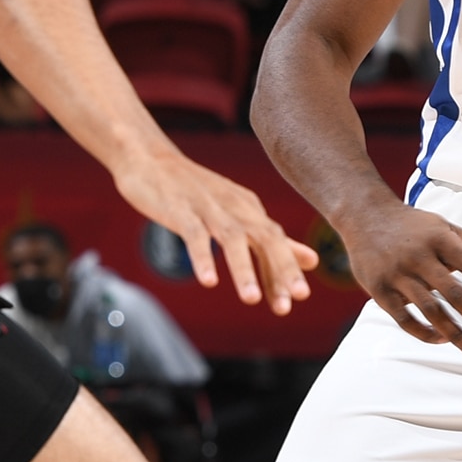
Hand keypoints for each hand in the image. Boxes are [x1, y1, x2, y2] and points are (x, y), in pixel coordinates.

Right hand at [110, 141, 318, 314]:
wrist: (148, 158)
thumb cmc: (194, 191)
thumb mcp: (236, 212)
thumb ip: (271, 239)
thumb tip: (313, 260)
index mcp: (249, 209)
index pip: (276, 243)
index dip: (285, 272)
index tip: (295, 300)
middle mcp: (234, 206)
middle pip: (265, 237)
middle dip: (280, 269)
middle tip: (291, 303)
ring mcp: (207, 207)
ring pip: (232, 238)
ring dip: (243, 270)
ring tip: (251, 300)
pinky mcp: (179, 209)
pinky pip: (193, 235)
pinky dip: (203, 257)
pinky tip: (209, 281)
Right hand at [342, 196, 461, 352]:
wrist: (364, 215)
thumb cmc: (414, 226)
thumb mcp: (449, 229)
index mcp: (441, 239)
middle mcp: (419, 256)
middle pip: (454, 293)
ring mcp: (397, 274)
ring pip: (430, 309)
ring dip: (454, 332)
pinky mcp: (379, 289)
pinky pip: (403, 318)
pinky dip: (423, 332)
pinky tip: (441, 340)